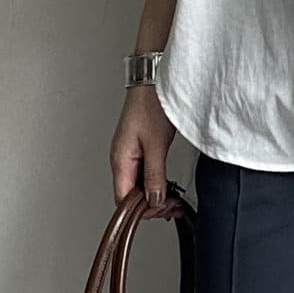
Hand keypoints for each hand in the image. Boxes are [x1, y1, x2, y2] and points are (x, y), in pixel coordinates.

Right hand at [109, 85, 177, 213]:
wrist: (153, 81)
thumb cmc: (151, 104)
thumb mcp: (156, 144)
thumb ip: (155, 174)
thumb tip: (154, 198)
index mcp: (120, 159)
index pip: (124, 198)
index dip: (142, 210)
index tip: (161, 211)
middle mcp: (122, 159)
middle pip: (131, 195)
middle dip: (152, 205)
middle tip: (172, 206)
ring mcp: (130, 154)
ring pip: (139, 186)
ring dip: (155, 195)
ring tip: (173, 199)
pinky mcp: (140, 149)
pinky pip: (145, 174)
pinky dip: (156, 183)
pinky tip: (168, 185)